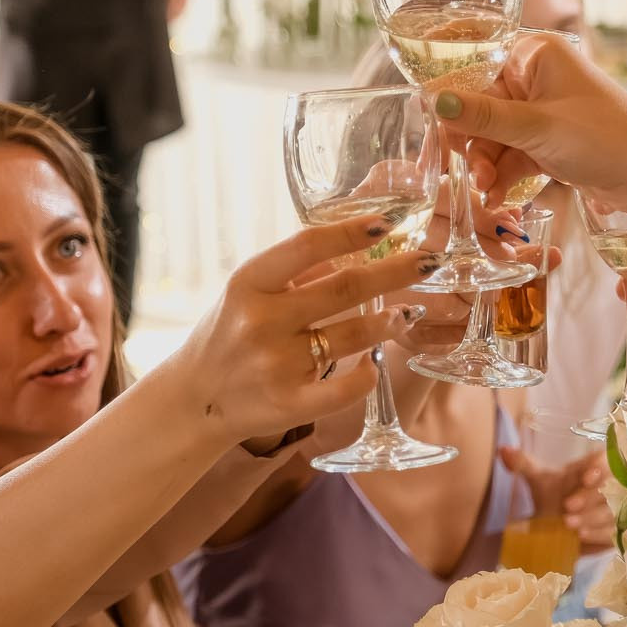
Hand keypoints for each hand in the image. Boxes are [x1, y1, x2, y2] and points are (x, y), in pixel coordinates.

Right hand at [185, 214, 436, 442]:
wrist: (195, 399)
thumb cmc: (230, 334)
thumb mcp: (249, 293)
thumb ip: (296, 272)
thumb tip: (360, 239)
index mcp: (249, 283)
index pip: (307, 246)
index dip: (352, 231)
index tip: (389, 222)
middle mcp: (260, 321)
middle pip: (344, 288)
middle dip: (396, 271)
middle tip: (431, 261)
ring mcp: (275, 365)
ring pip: (353, 337)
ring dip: (389, 321)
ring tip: (408, 311)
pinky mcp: (288, 404)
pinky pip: (345, 388)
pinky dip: (368, 375)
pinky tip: (376, 364)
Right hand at [435, 33, 626, 209]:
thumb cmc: (604, 136)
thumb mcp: (537, 127)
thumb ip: (483, 116)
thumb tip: (433, 99)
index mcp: (533, 54)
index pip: (475, 67)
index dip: (452, 99)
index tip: (432, 127)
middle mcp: (535, 77)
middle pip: (481, 107)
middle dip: (472, 143)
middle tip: (468, 172)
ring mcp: (542, 111)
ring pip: (495, 136)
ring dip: (486, 164)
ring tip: (485, 191)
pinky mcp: (549, 141)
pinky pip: (513, 154)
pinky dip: (504, 174)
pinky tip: (495, 197)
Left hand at [498, 447, 614, 551]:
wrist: (556, 526)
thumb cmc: (552, 496)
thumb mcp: (538, 480)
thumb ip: (524, 465)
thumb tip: (503, 451)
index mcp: (594, 467)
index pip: (606, 461)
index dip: (600, 468)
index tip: (586, 477)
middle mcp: (609, 486)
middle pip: (611, 487)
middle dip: (590, 497)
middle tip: (568, 507)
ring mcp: (616, 509)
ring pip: (613, 511)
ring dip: (592, 518)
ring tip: (570, 526)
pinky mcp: (617, 530)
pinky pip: (614, 531)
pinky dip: (599, 534)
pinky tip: (582, 537)